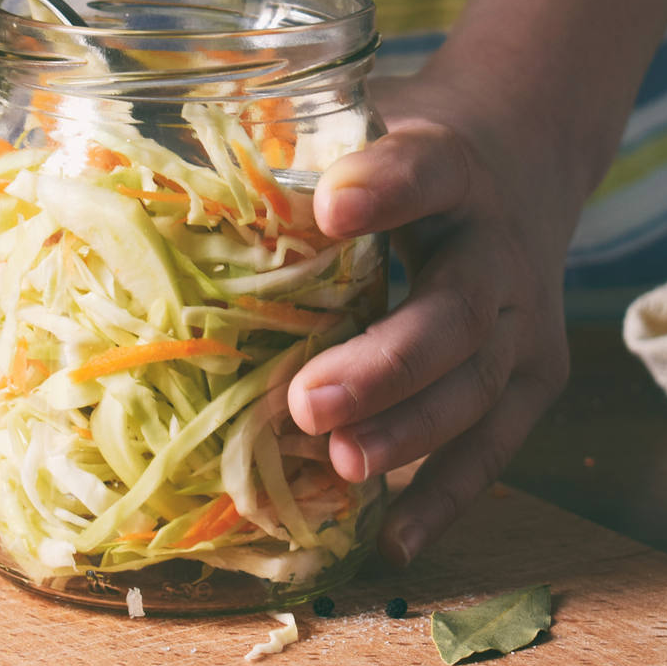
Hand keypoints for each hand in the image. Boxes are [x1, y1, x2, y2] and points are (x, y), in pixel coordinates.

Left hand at [287, 72, 577, 566]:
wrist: (522, 162)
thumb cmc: (405, 158)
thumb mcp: (360, 124)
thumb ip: (283, 153)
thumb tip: (130, 183)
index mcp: (451, 167)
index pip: (426, 171)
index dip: (385, 190)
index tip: (330, 207)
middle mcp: (498, 247)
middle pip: (455, 313)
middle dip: (384, 365)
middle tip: (307, 402)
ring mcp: (525, 319)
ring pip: (476, 386)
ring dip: (407, 434)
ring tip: (339, 467)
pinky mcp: (536, 377)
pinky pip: (494, 447)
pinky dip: (444, 497)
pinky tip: (394, 541)